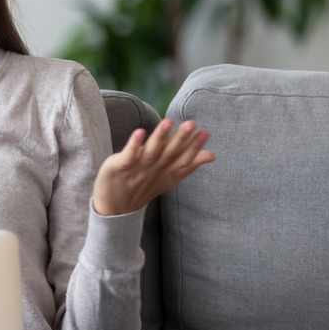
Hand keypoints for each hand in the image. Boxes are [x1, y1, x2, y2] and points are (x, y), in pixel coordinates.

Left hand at [92, 119, 214, 215]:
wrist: (117, 207)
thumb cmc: (146, 185)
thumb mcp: (170, 177)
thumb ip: (190, 164)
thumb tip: (212, 155)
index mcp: (168, 171)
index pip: (185, 159)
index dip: (195, 146)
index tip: (206, 132)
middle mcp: (155, 169)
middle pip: (170, 153)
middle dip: (181, 138)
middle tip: (192, 124)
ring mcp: (138, 168)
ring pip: (151, 151)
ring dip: (160, 137)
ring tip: (168, 122)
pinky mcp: (121, 166)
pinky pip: (128, 154)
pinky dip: (134, 144)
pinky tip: (140, 131)